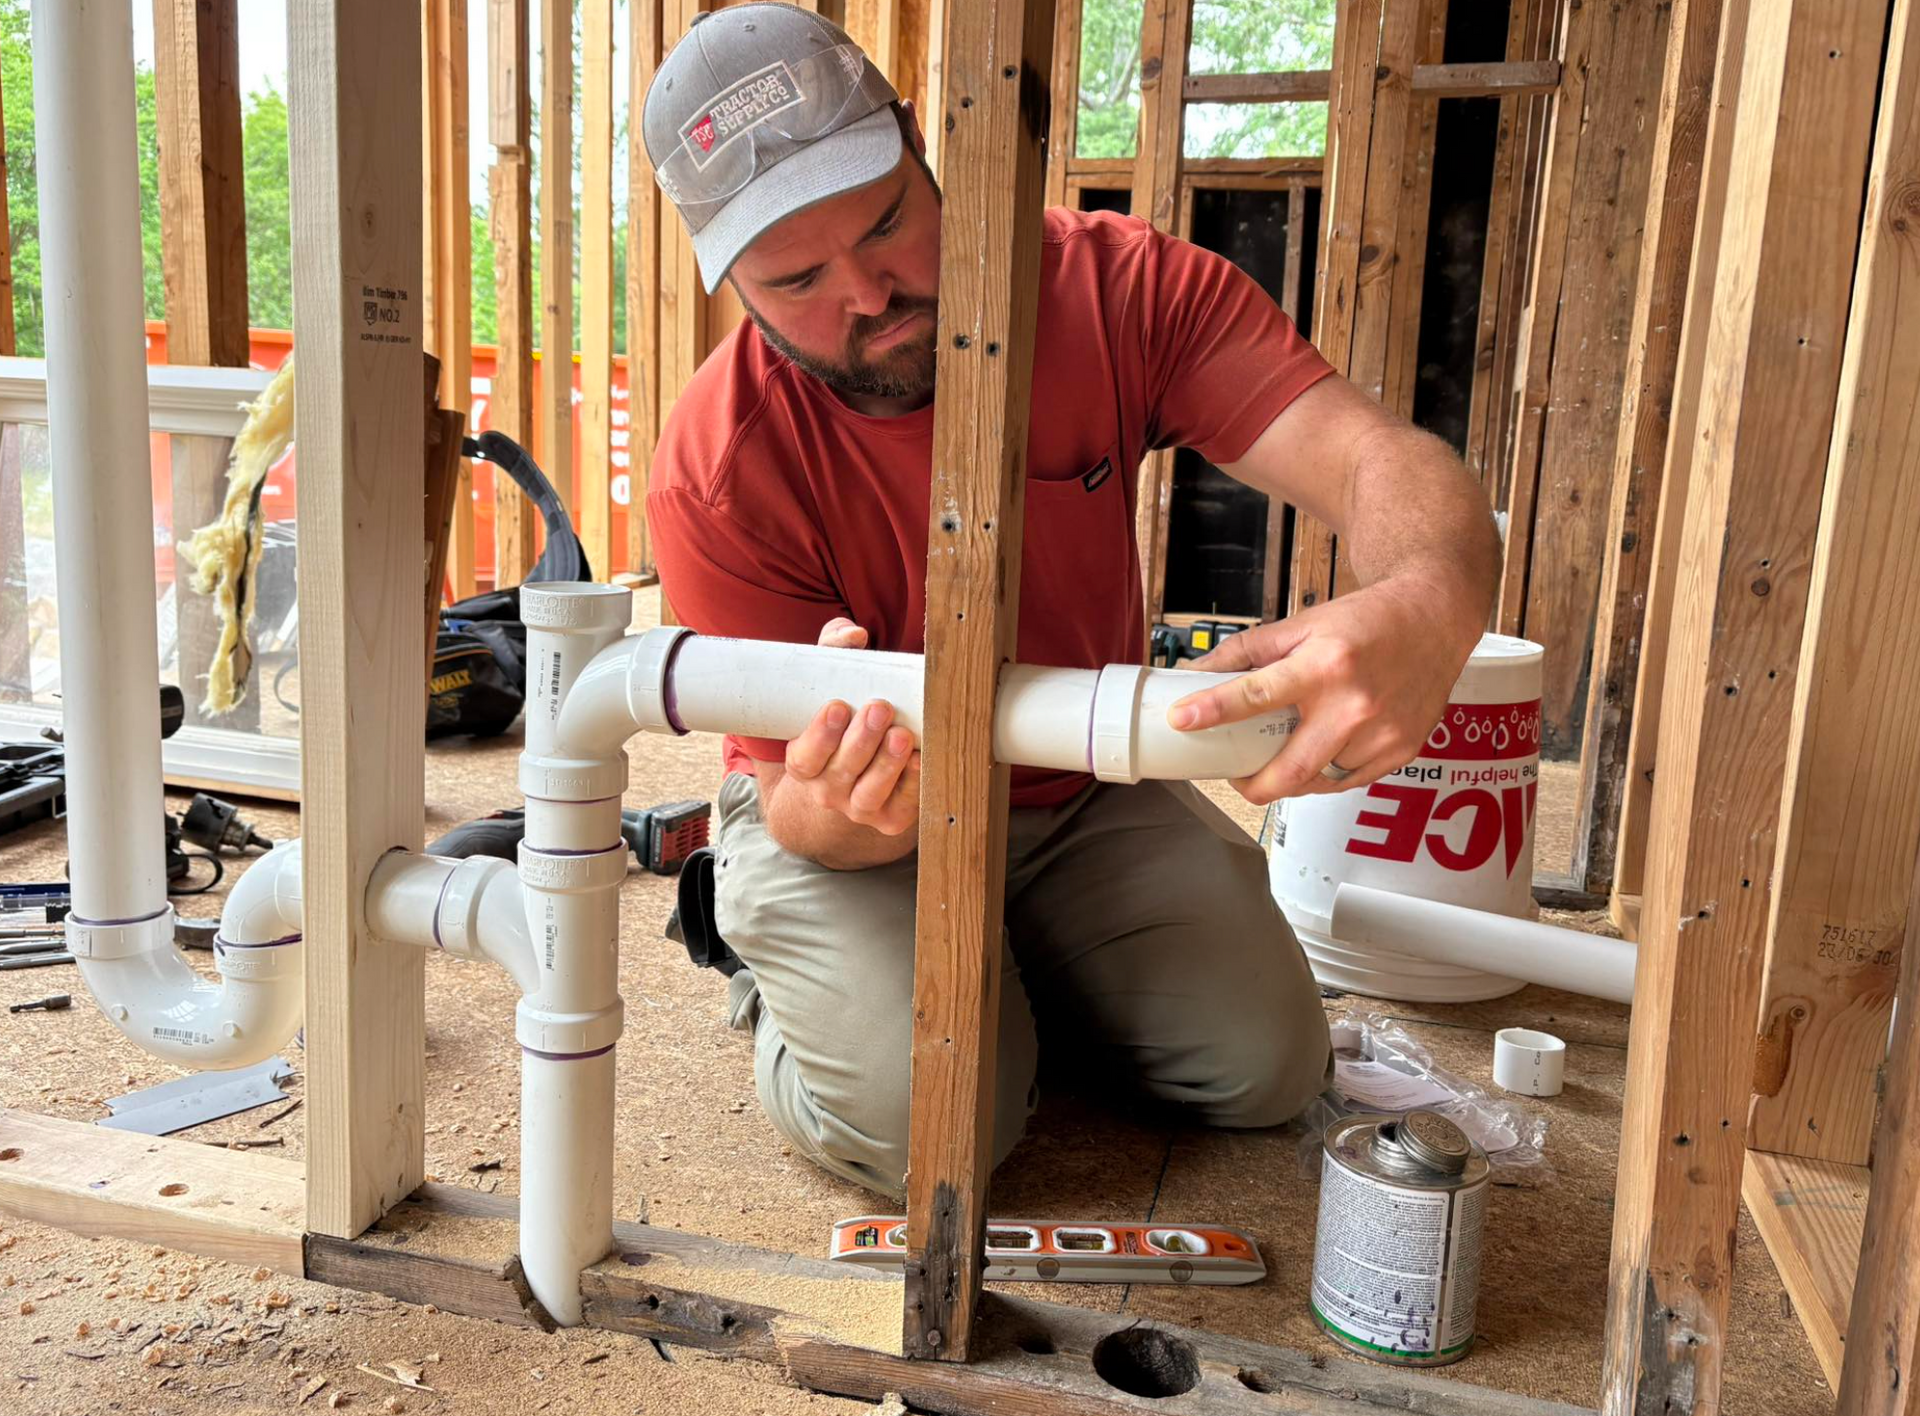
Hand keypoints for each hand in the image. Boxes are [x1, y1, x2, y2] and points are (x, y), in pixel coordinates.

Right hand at [779, 618, 921, 835]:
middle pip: (840, 772)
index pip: (804, 758)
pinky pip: (901, 806)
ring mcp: (858, 807)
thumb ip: (834, 651)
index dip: (819, 735)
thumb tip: (854, 634)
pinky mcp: (890, 817)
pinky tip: (922, 759)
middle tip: (879, 708)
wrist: (859, 769)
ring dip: (887, 764)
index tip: (837, 706)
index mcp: (804, 763)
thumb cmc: (845, 714)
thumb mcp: (829, 681)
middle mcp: (827, 791)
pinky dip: (913, 784)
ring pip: (869, 794)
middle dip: (861, 740)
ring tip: (902, 734)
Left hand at [1166, 584, 1467, 804]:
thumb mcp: (1303, 624)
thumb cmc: (1367, 621)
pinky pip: (1348, 781)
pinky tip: (1316, 756)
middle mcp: (1356, 704)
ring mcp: (1382, 734)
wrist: (1435, 618)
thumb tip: (1198, 673)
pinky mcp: (1401, 751)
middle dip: (1251, 785)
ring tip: (1276, 760)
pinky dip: (1324, 776)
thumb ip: (1249, 651)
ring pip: (1318, 782)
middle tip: (1235, 775)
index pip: (1258, 694)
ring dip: (1289, 779)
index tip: (1182, 720)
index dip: (1214, 710)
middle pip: (1289, 770)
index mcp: (1325, 664)